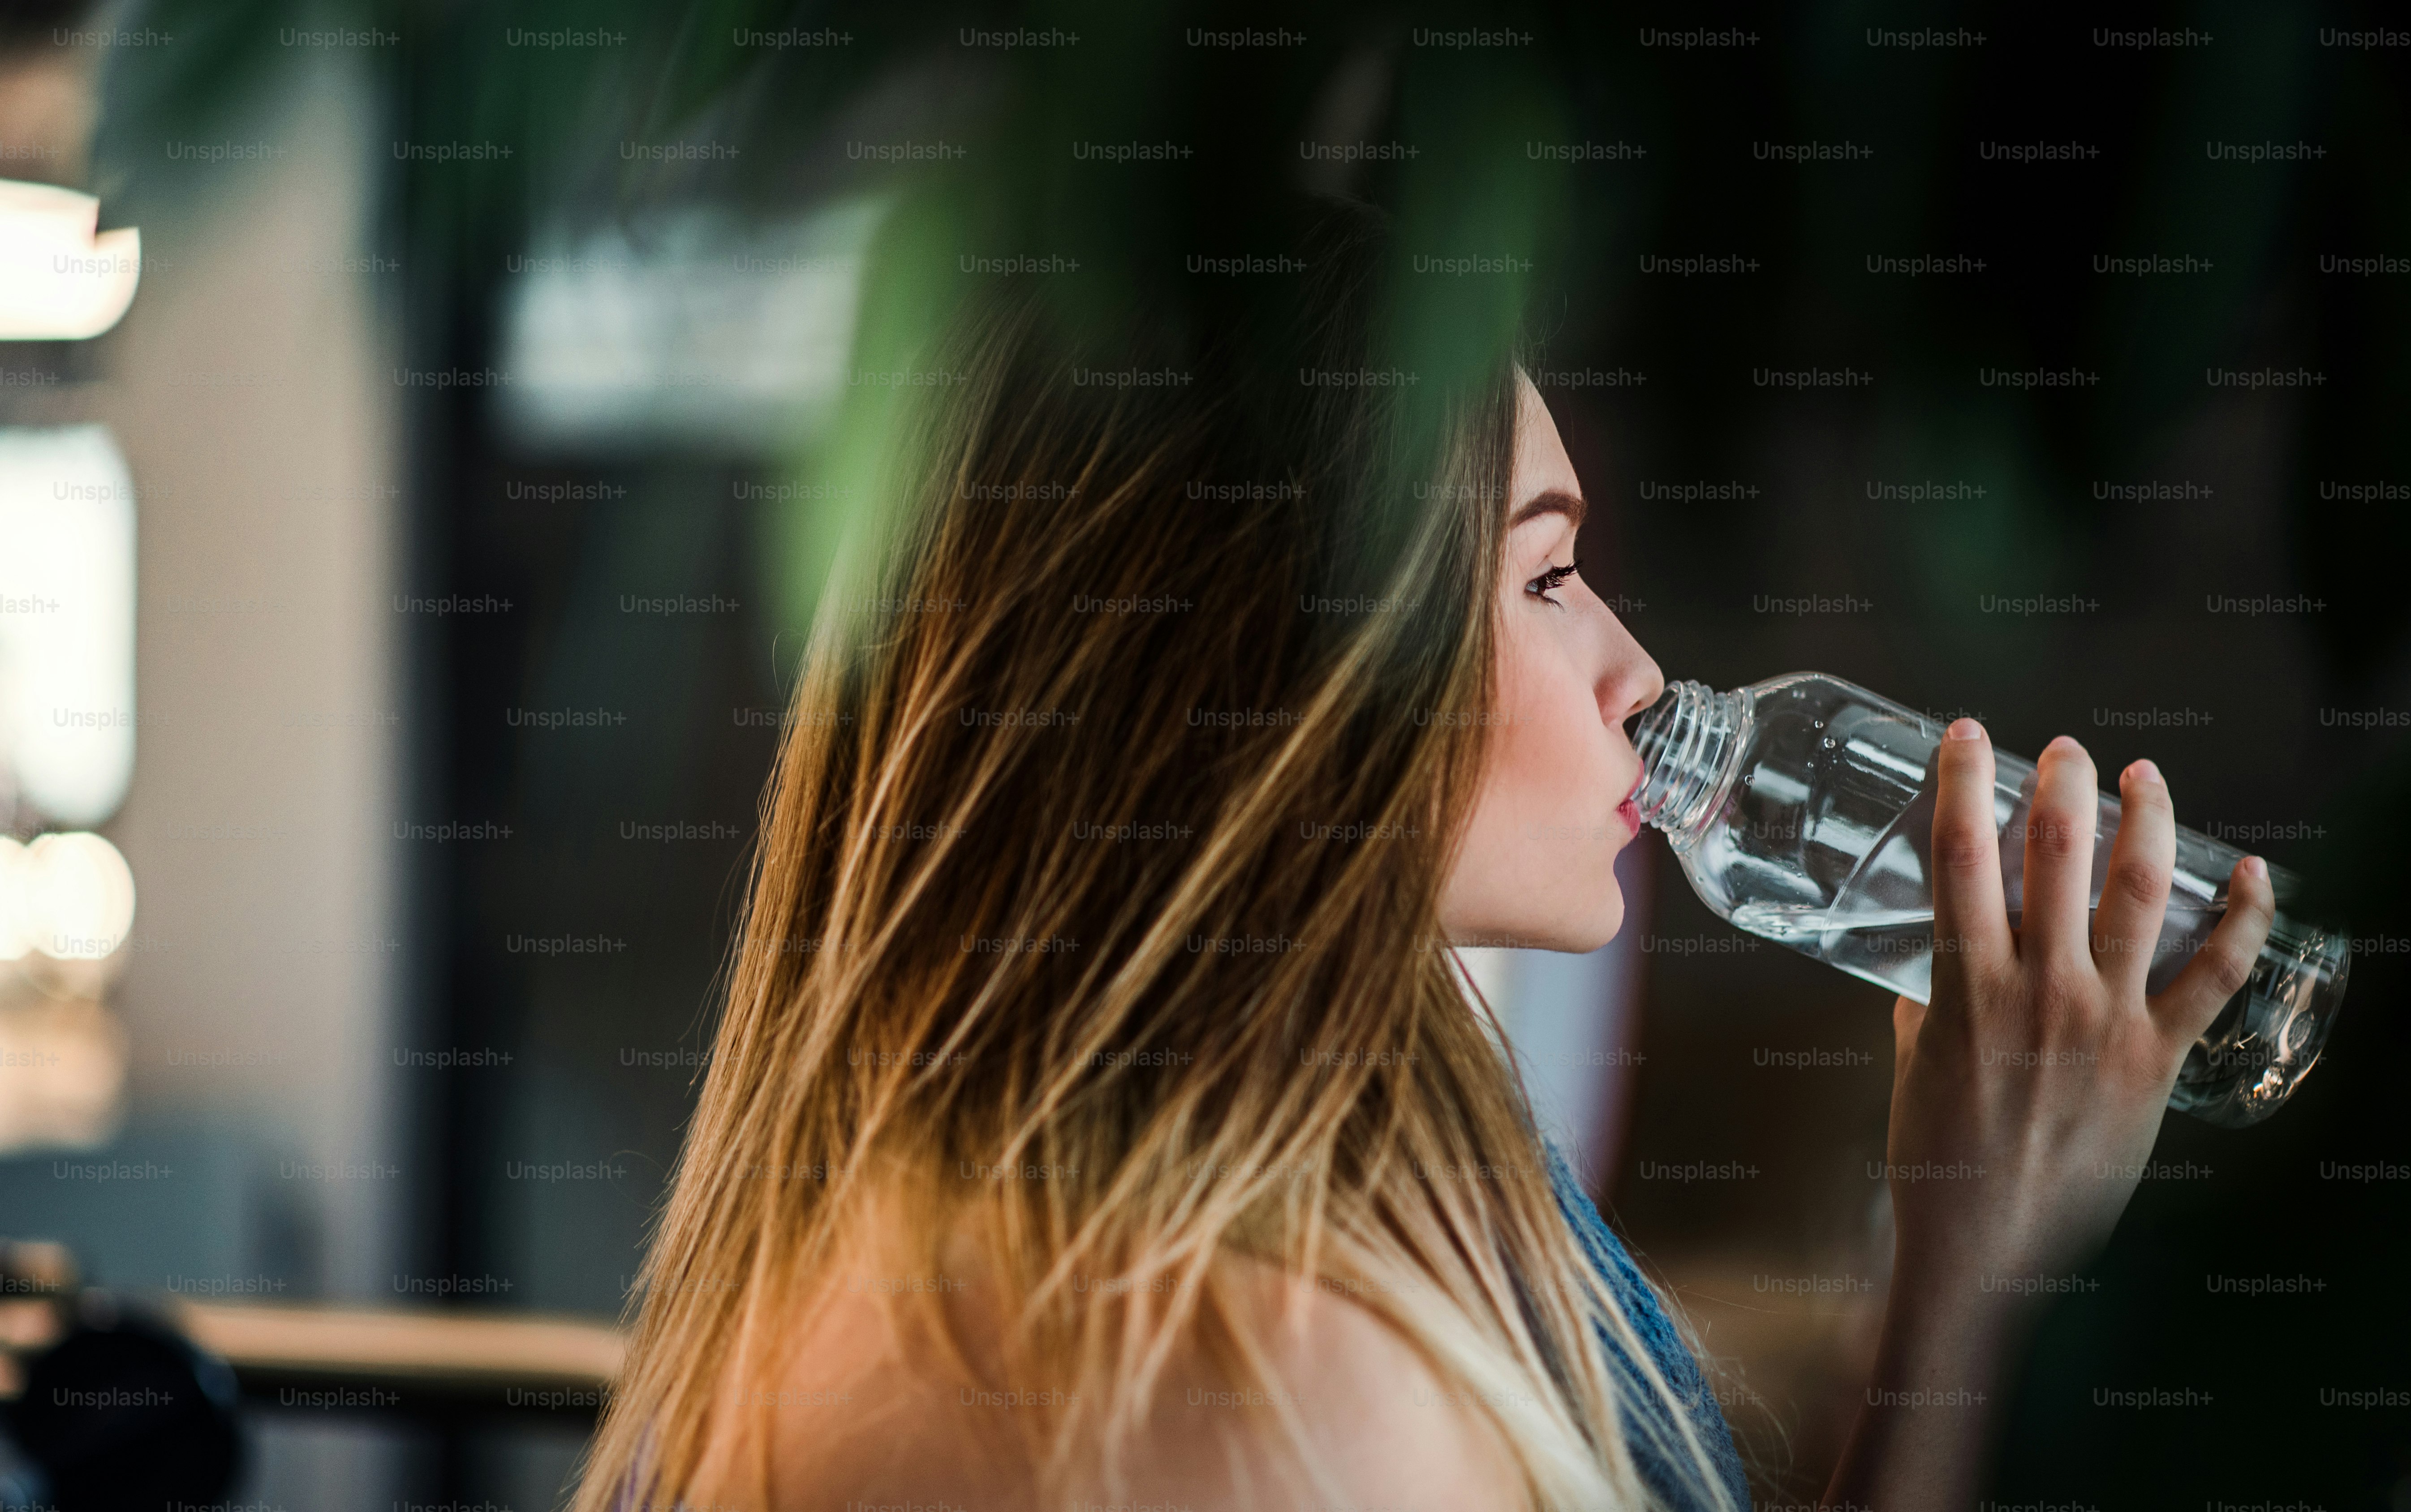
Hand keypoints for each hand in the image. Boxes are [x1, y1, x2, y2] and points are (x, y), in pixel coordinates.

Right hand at [1884, 722, 2275, 1282]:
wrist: (1985, 1252)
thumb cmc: (1935, 1165)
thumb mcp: (1911, 1067)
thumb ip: (1927, 1005)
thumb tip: (1934, 967)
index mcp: (1966, 987)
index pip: (1960, 856)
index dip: (1963, 782)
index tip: (1967, 736)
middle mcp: (2040, 991)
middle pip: (2056, 851)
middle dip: (2062, 781)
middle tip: (2063, 750)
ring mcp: (2105, 1023)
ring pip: (2137, 894)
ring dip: (2145, 821)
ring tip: (2144, 777)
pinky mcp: (2156, 1062)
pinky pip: (2214, 978)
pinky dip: (2242, 919)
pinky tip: (2252, 873)